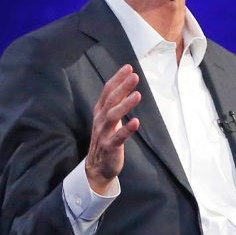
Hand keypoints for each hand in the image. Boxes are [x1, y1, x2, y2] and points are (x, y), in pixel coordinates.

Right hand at [85, 64, 140, 194]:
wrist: (97, 167)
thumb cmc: (106, 138)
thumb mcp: (108, 118)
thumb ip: (115, 103)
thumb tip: (127, 85)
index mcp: (100, 111)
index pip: (108, 91)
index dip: (117, 79)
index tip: (128, 67)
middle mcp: (100, 120)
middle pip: (111, 100)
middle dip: (122, 87)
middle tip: (134, 76)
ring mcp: (104, 133)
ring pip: (113, 116)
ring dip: (125, 105)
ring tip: (138, 95)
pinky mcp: (109, 146)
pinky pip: (118, 137)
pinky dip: (126, 129)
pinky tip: (136, 122)